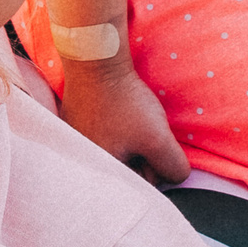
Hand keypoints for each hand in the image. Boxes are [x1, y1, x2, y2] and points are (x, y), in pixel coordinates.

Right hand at [59, 52, 189, 185]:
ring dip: (131, 141)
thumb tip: (175, 175)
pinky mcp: (73, 124)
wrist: (95, 60)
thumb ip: (173, 168)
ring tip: (131, 118)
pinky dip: (114, 127)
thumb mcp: (159, 140)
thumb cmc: (125, 101)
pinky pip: (103, 135)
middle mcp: (83, 163)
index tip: (149, 143)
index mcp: (99, 173)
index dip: (154, 165)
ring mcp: (76, 143)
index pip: (140, 186)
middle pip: (128, 170)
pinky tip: (116, 111)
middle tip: (142, 128)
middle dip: (142, 155)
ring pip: (118, 152)